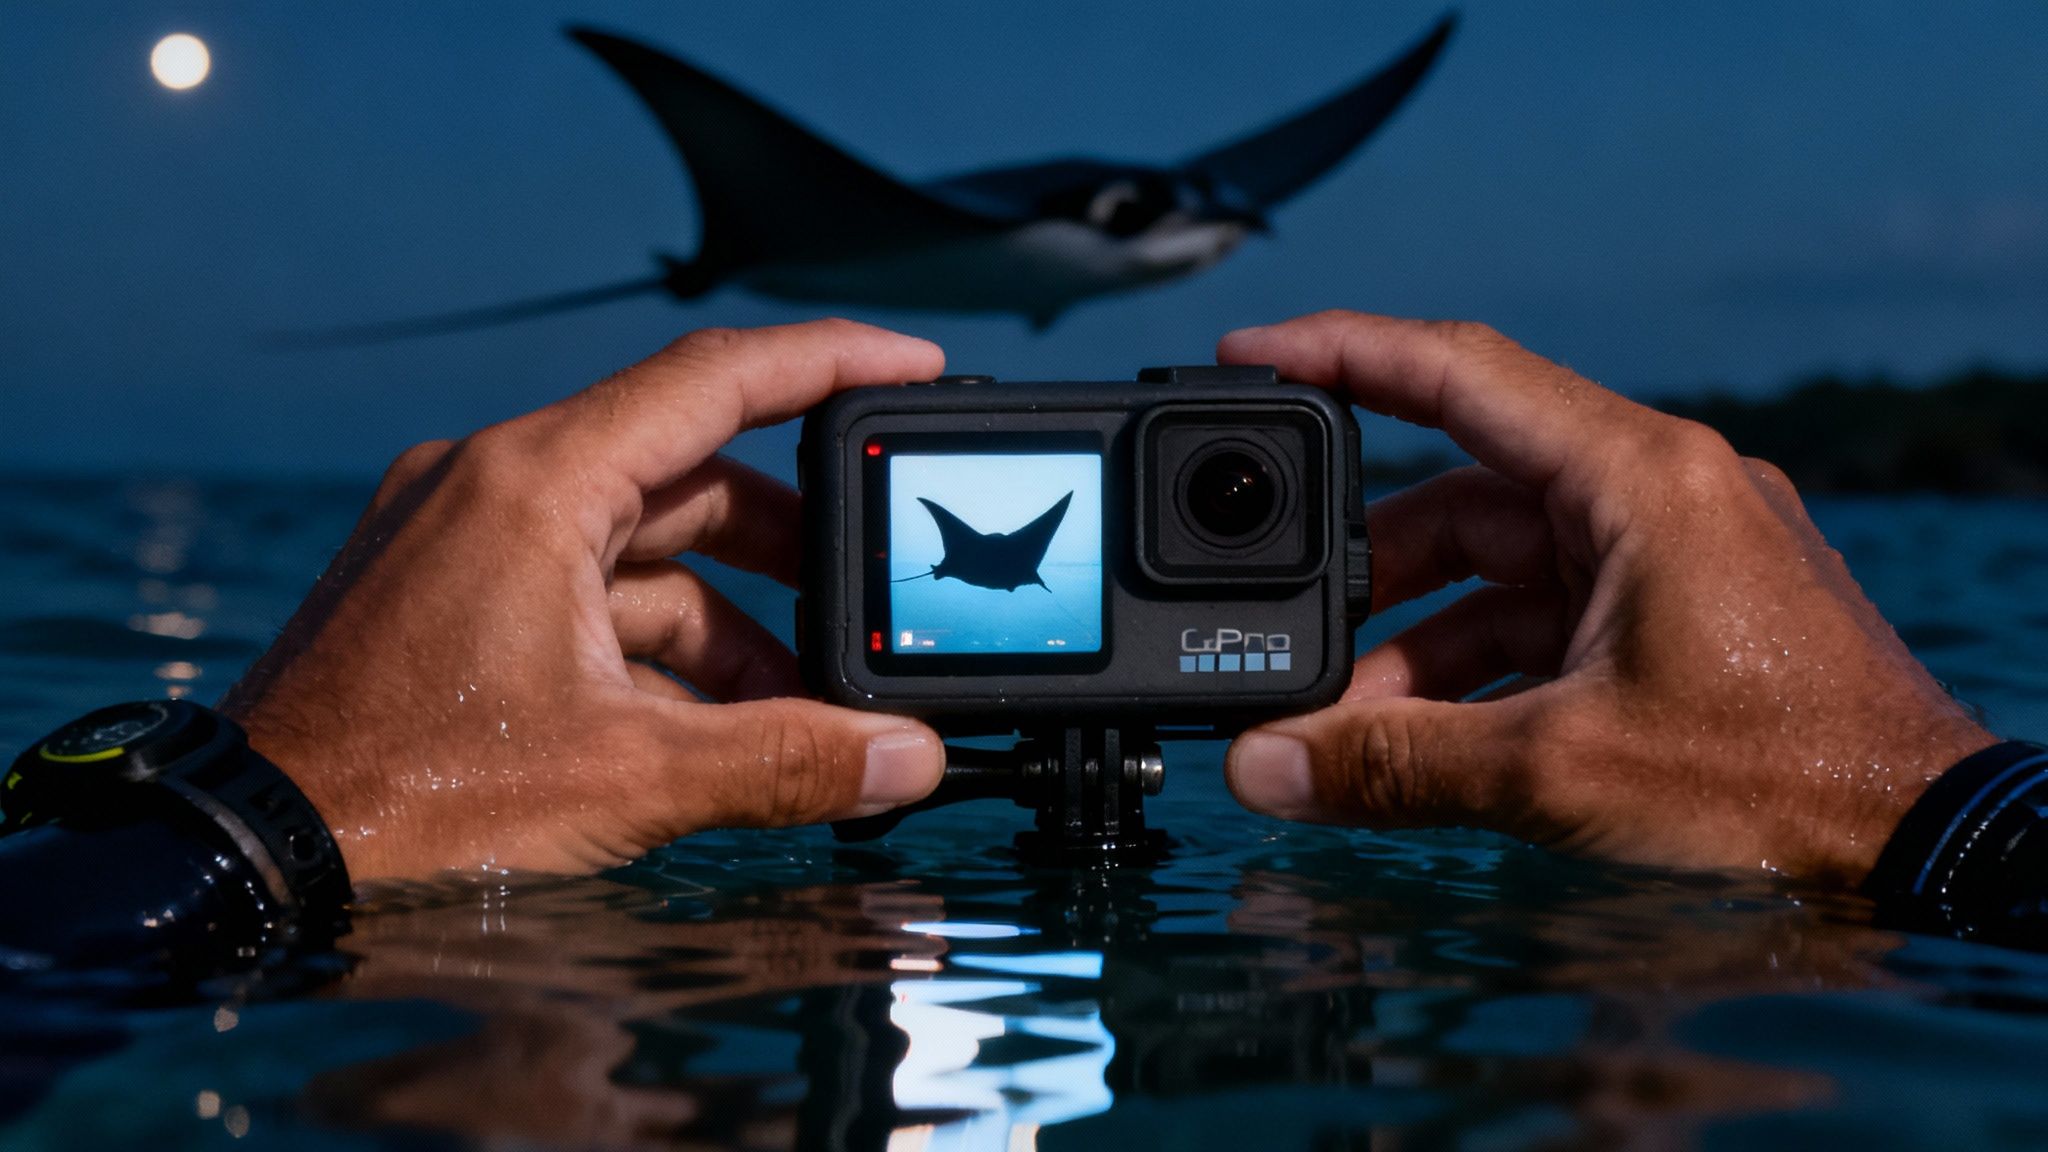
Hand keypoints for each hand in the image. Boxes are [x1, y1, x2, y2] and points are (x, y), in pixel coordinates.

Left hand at [222, 320, 948, 880]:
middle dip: (789, 543)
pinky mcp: (445, 595)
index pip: (715, 380)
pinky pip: (583, 590)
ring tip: (800, 704)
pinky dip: (656, 645)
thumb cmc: (407, 801)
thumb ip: (785, 760)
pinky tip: (711, 725)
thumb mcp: (627, 776)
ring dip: (727, 615)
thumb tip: (905, 758)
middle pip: (686, 472)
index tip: (913, 368)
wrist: (248, 858)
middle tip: (868, 592)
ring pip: (637, 545)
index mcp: (534, 483)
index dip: (830, 363)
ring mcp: (461, 538)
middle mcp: (493, 484)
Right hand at [1218, 311, 1996, 884]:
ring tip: (1333, 724)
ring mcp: (1670, 550)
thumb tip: (1260, 766)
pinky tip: (1414, 739)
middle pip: (1464, 491)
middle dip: (1363, 567)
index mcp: (1639, 476)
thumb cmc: (1783, 786)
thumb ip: (1394, 763)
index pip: (1459, 372)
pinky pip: (1542, 616)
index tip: (1245, 353)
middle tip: (1276, 620)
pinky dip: (1473, 669)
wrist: (1923, 846)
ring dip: (1412, 640)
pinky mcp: (1678, 611)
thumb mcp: (1559, 770)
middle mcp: (1655, 490)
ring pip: (1498, 566)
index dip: (1339, 355)